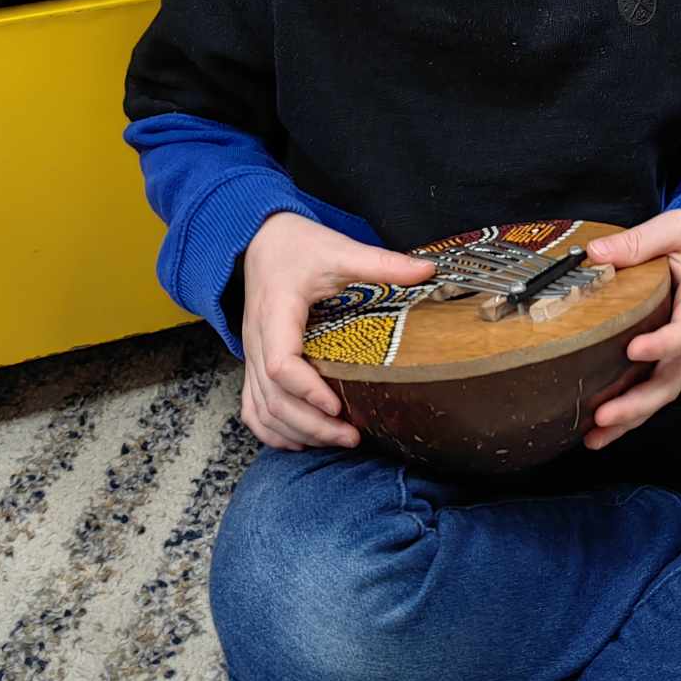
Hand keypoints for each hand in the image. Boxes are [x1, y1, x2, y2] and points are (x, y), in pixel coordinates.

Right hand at [241, 214, 433, 449]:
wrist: (260, 239)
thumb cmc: (296, 245)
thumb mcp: (339, 249)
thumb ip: (381, 263)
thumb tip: (427, 270)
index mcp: (277, 311)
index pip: (280, 362)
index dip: (307, 389)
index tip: (338, 404)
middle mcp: (258, 338)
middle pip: (273, 397)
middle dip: (312, 424)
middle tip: (352, 436)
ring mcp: (252, 353)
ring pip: (261, 408)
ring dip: (296, 431)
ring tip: (336, 440)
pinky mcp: (254, 362)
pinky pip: (252, 407)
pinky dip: (273, 430)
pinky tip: (302, 439)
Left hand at [580, 209, 680, 449]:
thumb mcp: (676, 228)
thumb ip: (641, 240)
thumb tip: (596, 252)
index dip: (663, 344)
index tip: (633, 350)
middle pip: (674, 377)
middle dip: (639, 402)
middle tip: (604, 415)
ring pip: (664, 394)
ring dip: (631, 418)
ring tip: (595, 436)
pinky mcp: (674, 361)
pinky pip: (655, 393)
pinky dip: (631, 416)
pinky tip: (602, 431)